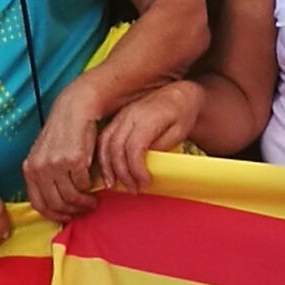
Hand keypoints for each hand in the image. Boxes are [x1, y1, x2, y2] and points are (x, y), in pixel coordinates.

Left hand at [19, 94, 106, 224]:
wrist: (74, 111)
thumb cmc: (62, 135)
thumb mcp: (44, 156)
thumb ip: (44, 177)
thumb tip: (54, 204)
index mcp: (29, 169)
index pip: (38, 204)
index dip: (54, 215)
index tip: (66, 217)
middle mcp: (39, 168)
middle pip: (55, 204)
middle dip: (71, 212)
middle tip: (83, 211)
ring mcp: (55, 164)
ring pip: (70, 197)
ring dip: (83, 204)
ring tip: (92, 202)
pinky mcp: (73, 160)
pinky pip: (83, 185)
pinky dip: (89, 189)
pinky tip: (94, 187)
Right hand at [93, 80, 202, 194]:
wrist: (178, 95)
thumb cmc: (181, 114)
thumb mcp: (179, 132)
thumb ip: (162, 147)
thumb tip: (147, 165)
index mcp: (147, 117)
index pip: (134, 147)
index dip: (136, 168)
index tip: (145, 182)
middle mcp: (130, 115)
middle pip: (116, 147)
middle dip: (122, 173)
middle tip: (132, 189)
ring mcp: (121, 116)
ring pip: (104, 144)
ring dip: (107, 167)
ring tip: (114, 185)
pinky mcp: (117, 120)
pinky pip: (102, 139)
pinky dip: (102, 157)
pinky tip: (108, 171)